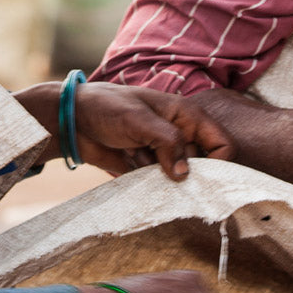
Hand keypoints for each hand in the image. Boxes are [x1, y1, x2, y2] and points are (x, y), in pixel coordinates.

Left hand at [75, 83, 234, 178]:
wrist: (71, 120)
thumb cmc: (106, 108)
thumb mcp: (139, 120)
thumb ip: (168, 143)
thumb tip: (185, 174)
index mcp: (187, 116)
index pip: (221, 143)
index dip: (218, 162)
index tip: (198, 176)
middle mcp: (180, 135)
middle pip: (202, 165)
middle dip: (186, 174)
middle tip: (161, 170)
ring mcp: (164, 153)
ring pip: (180, 178)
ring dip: (161, 178)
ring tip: (135, 157)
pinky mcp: (148, 167)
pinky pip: (159, 184)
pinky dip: (148, 183)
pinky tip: (129, 164)